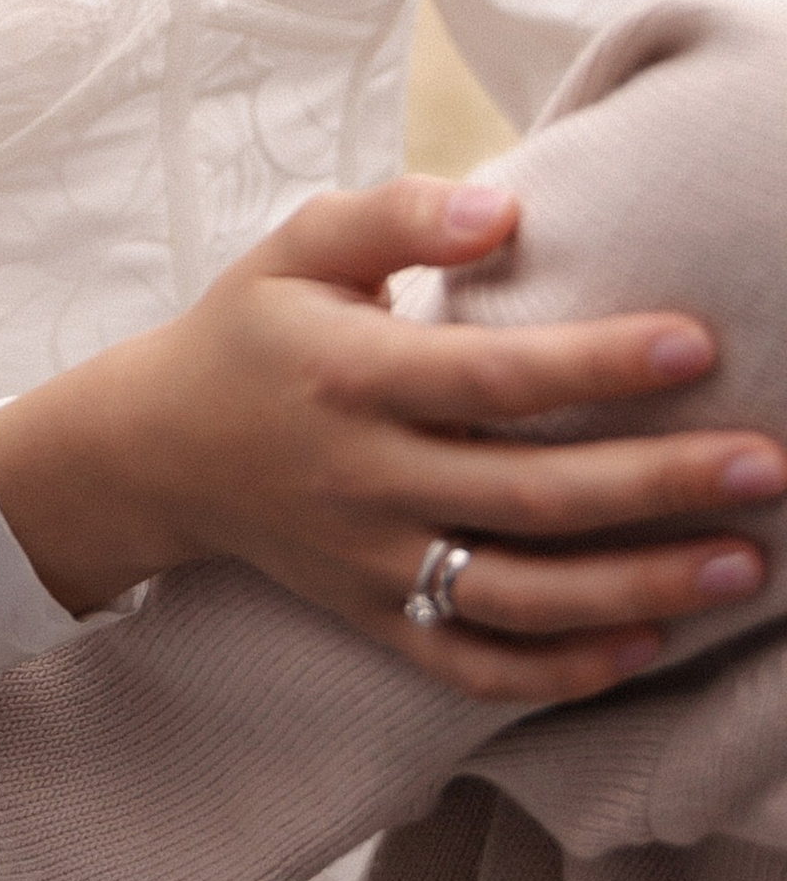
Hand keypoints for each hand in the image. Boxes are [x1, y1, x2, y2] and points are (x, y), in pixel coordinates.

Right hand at [0, 173, 786, 704]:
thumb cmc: (252, 328)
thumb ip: (397, 214)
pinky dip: (562, 670)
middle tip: (768, 465)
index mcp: (349, 374)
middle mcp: (362, 479)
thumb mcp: (299, 246)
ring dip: (640, 587)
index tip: (699, 343)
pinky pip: (476, 665)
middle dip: (659, 484)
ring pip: (520, 595)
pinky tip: (647, 644)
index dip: (597, 363)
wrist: (154, 450)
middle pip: (530, 495)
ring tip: (744, 564)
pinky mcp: (374, 618)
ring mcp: (370, 562)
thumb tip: (504, 210)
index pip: (492, 377)